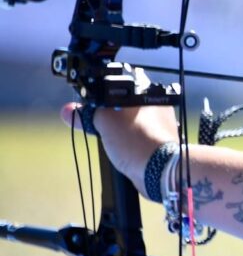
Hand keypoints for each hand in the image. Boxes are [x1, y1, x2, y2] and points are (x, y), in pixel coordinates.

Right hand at [61, 103, 178, 191]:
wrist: (160, 170)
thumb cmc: (135, 139)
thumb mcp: (105, 121)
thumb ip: (86, 114)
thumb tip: (67, 111)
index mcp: (148, 93)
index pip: (119, 86)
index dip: (101, 94)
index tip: (88, 105)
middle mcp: (157, 106)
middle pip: (123, 105)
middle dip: (107, 115)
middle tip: (97, 125)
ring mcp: (161, 125)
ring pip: (130, 123)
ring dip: (116, 131)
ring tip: (109, 139)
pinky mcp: (160, 142)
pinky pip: (137, 137)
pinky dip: (127, 142)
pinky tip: (120, 149)